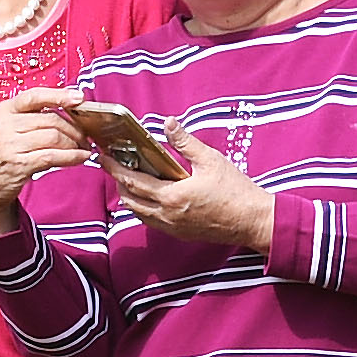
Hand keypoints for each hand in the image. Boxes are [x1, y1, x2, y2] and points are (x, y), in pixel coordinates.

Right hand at [0, 88, 97, 233]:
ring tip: (82, 148)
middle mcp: (4, 125)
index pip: (35, 96)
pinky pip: (53, 156)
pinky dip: (72, 157)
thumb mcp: (7, 128)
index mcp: (4, 110)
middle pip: (51, 119)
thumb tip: (69, 108)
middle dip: (74, 128)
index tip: (79, 98)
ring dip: (75, 144)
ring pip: (55, 137)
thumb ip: (31, 117)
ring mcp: (10, 145)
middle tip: (85, 137)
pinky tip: (81, 158)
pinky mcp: (19, 165)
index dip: (59, 95)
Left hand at [119, 129, 272, 253]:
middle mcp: (167, 216)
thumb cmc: (236, 190)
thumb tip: (168, 123)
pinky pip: (152, 222)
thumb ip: (186, 142)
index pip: (133, 182)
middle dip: (118, 182)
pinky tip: (149, 196)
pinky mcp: (181, 234)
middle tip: (114, 166)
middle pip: (130, 200)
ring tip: (129, 179)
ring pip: (139, 213)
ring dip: (130, 197)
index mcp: (172, 197)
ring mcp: (173, 228)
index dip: (114, 169)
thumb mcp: (211, 160)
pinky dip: (144, 209)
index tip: (102, 158)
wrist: (254, 221)